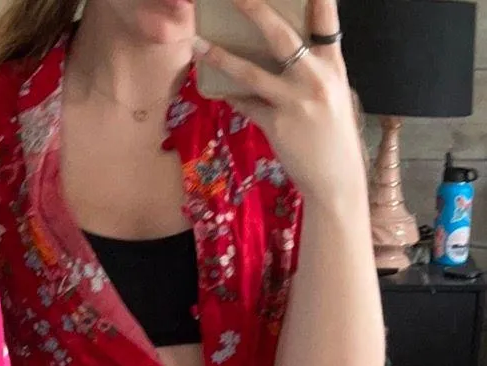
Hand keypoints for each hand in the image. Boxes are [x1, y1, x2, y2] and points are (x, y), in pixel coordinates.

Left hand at [195, 0, 365, 206]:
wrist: (336, 180)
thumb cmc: (333, 135)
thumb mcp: (333, 93)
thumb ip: (313, 68)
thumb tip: (285, 49)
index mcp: (334, 65)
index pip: (326, 19)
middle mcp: (316, 78)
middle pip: (281, 35)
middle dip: (254, 9)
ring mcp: (295, 102)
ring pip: (251, 73)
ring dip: (221, 58)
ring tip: (198, 45)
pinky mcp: (277, 126)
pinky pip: (246, 105)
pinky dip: (231, 96)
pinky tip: (217, 89)